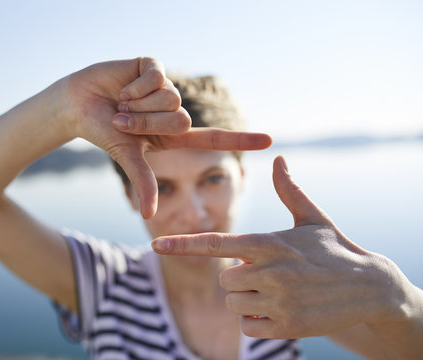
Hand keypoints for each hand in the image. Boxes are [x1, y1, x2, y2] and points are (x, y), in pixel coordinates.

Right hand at [63, 57, 271, 217]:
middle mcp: (173, 111)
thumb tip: (149, 216)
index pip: (214, 138)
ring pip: (171, 98)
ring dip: (139, 105)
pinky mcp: (153, 67)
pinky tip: (122, 86)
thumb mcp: (127, 157)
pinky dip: (134, 86)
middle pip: (182, 120)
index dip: (241, 139)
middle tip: (126, 120)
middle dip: (148, 123)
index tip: (270, 142)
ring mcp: (165, 88)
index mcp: (173, 134)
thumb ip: (143, 182)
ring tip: (122, 103)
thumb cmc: (103, 132)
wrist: (78, 105)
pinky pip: (157, 77)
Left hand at [152, 156, 406, 338]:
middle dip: (238, 279)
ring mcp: (278, 300)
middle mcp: (270, 271)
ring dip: (248, 300)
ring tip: (277, 291)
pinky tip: (281, 310)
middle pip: (224, 281)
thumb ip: (288, 190)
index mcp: (269, 242)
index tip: (157, 243)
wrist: (371, 287)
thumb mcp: (312, 217)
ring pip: (234, 304)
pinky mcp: (287, 326)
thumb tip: (278, 157)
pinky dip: (257, 320)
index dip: (184, 244)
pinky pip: (249, 325)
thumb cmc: (335, 249)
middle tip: (264, 275)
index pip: (216, 243)